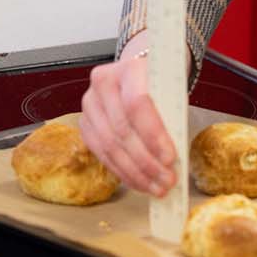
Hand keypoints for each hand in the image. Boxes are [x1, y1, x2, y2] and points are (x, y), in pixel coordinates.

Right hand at [78, 31, 178, 195]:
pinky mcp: (84, 122)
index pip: (137, 104)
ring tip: (156, 188)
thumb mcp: (172, 90)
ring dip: (135, 172)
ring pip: (109, 145)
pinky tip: (138, 182)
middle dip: (146, 162)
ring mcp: (90, 103)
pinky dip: (122, 171)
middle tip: (167, 181)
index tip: (170, 158)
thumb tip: (172, 160)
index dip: (153, 134)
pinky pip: (101, 152)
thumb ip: (171, 118)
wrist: (138, 71)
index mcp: (129, 68)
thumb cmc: (160, 82)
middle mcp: (103, 82)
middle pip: (122, 129)